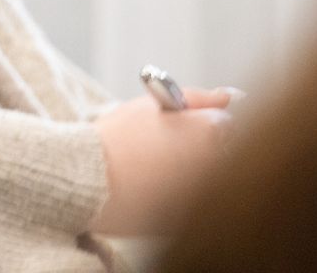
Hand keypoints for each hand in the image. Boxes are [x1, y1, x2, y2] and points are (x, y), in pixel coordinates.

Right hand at [91, 87, 236, 235]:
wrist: (86, 177)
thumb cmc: (117, 136)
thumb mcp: (153, 106)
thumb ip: (198, 98)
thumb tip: (230, 95)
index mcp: (211, 132)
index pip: (224, 124)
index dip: (197, 123)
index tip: (176, 126)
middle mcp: (217, 165)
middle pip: (220, 153)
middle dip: (198, 149)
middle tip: (161, 148)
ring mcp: (206, 196)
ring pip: (205, 180)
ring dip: (187, 174)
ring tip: (150, 170)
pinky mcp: (190, 222)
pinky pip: (190, 206)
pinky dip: (174, 198)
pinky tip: (148, 190)